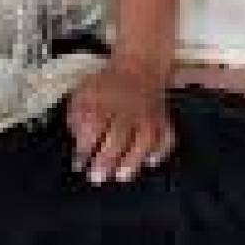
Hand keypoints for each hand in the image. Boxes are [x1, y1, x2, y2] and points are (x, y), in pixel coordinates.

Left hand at [66, 53, 176, 183]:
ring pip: (144, 138)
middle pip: (117, 134)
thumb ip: (77, 119)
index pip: (92, 122)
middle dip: (106, 158)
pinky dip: (159, 151)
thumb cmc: (106, 88)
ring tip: (120, 176)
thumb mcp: (83, 94)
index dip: (85, 145)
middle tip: (96, 177)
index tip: (79, 163)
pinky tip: (149, 161)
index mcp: (103, 97)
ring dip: (132, 159)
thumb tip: (79, 149)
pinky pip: (167, 137)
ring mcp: (148, 113)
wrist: (139, 68)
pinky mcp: (164, 120)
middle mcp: (127, 105)